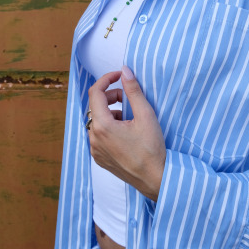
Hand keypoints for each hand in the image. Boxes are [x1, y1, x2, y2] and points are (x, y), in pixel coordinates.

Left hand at [88, 66, 165, 200]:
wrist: (155, 178)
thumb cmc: (152, 148)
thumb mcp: (145, 115)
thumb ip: (133, 90)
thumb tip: (125, 70)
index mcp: (102, 126)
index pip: (95, 92)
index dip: (107, 79)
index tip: (119, 75)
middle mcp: (93, 138)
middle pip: (95, 106)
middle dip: (110, 96)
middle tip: (128, 98)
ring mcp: (95, 150)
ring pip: (96, 121)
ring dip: (110, 112)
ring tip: (129, 117)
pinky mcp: (99, 158)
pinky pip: (98, 135)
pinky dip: (108, 127)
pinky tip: (125, 132)